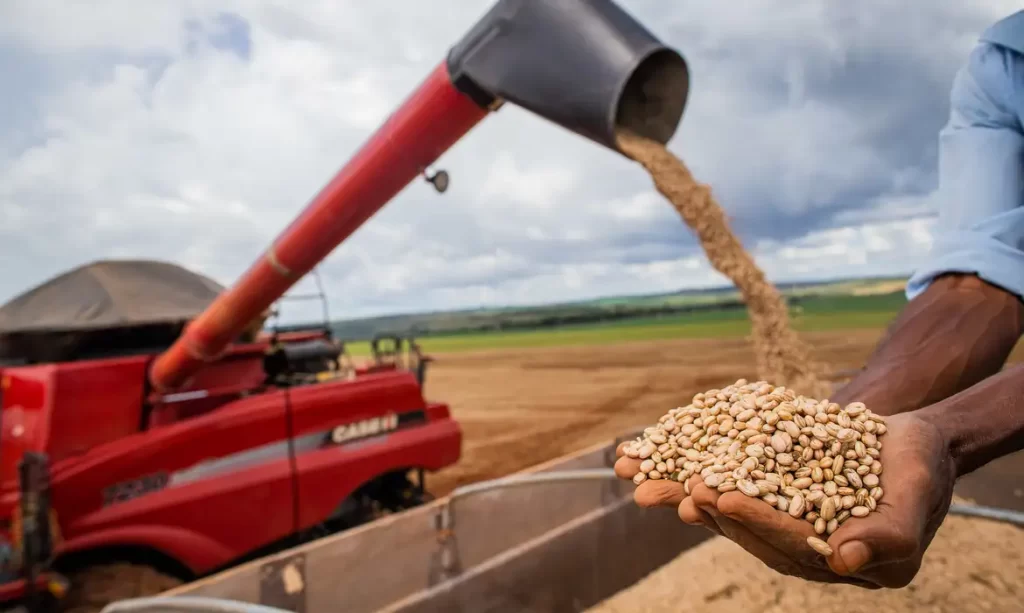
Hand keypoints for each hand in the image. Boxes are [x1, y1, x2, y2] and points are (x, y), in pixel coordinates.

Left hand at [616, 412, 956, 587]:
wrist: (912, 442)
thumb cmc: (921, 466)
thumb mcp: (917, 493)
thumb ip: (891, 533)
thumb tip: (845, 561)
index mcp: (844, 562)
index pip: (793, 546)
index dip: (758, 522)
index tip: (724, 498)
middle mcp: (810, 551)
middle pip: (753, 534)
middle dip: (713, 512)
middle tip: (678, 491)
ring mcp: (789, 525)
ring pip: (733, 513)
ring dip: (690, 498)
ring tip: (650, 484)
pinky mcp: (773, 497)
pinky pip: (732, 487)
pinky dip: (699, 474)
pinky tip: (663, 464)